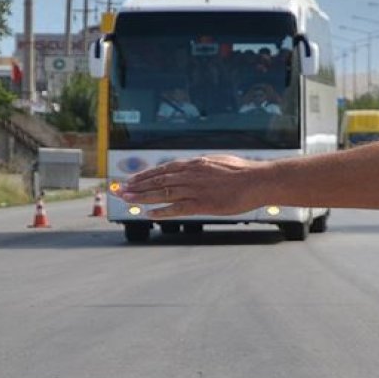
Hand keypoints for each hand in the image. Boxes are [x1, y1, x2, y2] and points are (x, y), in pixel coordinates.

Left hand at [119, 155, 266, 218]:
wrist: (258, 180)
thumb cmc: (243, 172)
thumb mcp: (219, 162)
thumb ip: (204, 166)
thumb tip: (196, 166)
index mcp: (195, 164)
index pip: (164, 169)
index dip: (146, 176)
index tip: (132, 180)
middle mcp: (191, 174)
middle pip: (158, 180)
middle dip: (137, 186)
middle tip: (120, 190)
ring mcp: (196, 189)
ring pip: (163, 193)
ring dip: (143, 197)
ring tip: (127, 200)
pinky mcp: (203, 204)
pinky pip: (178, 208)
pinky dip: (162, 211)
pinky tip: (149, 214)